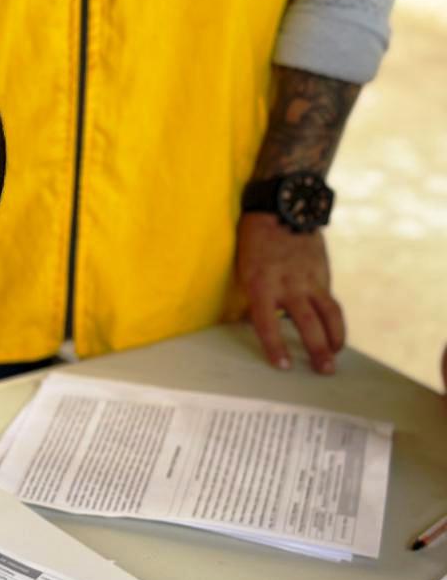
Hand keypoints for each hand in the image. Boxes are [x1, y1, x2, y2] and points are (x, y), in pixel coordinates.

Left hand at [236, 213, 344, 374]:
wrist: (281, 208)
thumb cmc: (254, 243)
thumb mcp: (244, 270)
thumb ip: (254, 298)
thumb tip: (254, 326)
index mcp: (261, 284)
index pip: (268, 323)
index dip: (275, 346)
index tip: (283, 366)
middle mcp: (288, 284)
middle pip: (307, 323)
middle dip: (316, 349)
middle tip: (323, 371)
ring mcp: (310, 278)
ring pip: (329, 314)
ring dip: (335, 338)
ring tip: (335, 356)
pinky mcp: (323, 273)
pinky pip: (330, 301)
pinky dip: (334, 320)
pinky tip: (335, 334)